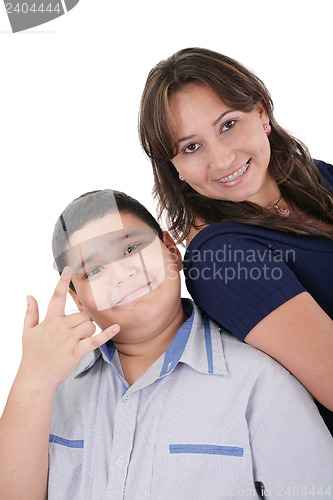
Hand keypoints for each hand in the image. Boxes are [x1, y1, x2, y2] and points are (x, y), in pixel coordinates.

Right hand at [20, 267, 119, 390]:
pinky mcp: (76, 351)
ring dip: (89, 331)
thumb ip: (30, 312)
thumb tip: (29, 296)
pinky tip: (116, 327)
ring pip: (88, 325)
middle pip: (81, 315)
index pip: (56, 297)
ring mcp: (69, 339)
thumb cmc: (32, 355)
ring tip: (78, 341)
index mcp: (50, 320)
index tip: (69, 269)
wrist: (35, 377)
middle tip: (75, 334)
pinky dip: (106, 334)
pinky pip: (95, 339)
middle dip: (82, 321)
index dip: (62, 282)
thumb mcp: (28, 332)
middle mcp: (60, 327)